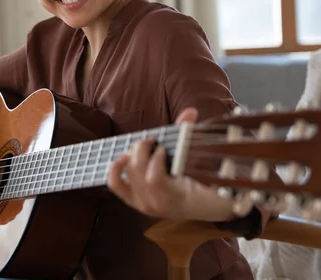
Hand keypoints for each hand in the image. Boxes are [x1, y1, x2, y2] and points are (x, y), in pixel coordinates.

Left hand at [107, 108, 234, 221]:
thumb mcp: (203, 168)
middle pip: (138, 170)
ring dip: (133, 154)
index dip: (156, 160)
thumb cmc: (205, 187)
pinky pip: (115, 184)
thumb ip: (191, 138)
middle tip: (152, 141)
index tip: (163, 149)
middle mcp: (155, 203)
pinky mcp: (131, 200)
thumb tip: (190, 111)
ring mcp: (141, 203)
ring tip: (144, 146)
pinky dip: (115, 169)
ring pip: (128, 172)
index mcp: (175, 196)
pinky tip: (122, 157)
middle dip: (142, 149)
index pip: (154, 178)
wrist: (201, 209)